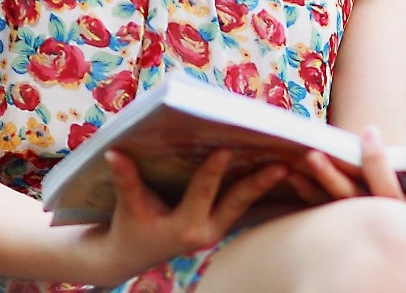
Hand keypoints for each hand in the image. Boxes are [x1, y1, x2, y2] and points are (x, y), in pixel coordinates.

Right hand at [81, 148, 286, 285]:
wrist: (131, 255)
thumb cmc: (129, 227)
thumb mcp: (128, 205)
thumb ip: (126, 179)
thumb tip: (113, 152)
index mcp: (183, 228)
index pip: (202, 194)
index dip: (213, 172)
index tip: (226, 150)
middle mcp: (206, 232)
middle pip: (238, 203)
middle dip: (260, 183)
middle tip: (284, 164)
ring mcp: (218, 230)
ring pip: (248, 204)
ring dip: (268, 183)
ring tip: (292, 160)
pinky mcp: (223, 225)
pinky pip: (247, 206)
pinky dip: (261, 188)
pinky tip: (281, 169)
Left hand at [291, 126, 405, 233]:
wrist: (402, 262)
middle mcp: (399, 219)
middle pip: (387, 192)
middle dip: (378, 162)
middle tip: (372, 133)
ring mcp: (369, 224)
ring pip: (349, 201)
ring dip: (332, 176)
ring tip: (318, 153)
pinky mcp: (343, 226)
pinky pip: (322, 207)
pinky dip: (307, 188)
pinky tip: (294, 169)